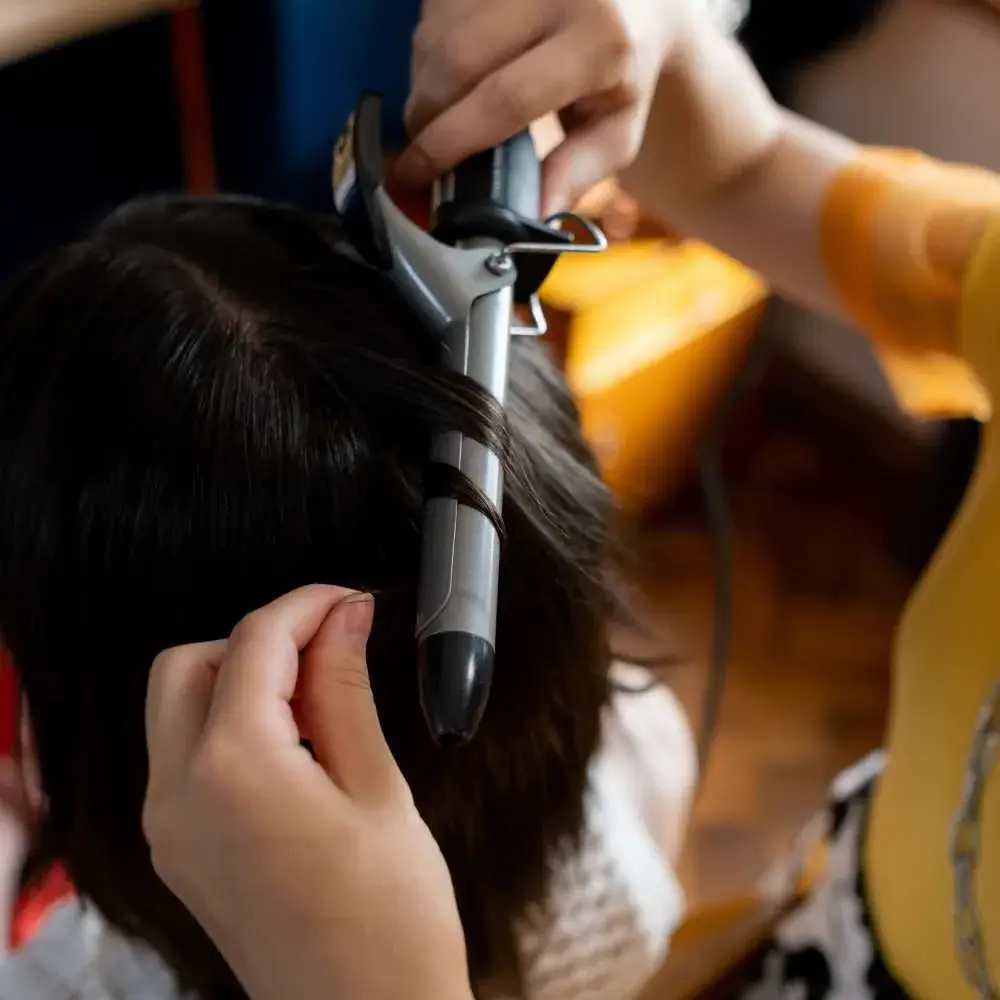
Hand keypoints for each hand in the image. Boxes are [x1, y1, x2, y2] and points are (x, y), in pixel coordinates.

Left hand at [142, 586, 472, 999]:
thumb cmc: (390, 921)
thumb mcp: (377, 786)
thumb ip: (345, 688)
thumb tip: (345, 617)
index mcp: (233, 769)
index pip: (254, 642)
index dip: (307, 604)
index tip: (349, 600)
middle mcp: (179, 795)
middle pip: (189, 664)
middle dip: (258, 639)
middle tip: (332, 646)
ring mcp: (170, 829)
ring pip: (178, 708)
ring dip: (241, 681)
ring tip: (322, 699)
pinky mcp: (181, 852)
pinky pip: (186, 757)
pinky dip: (230, 727)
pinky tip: (296, 742)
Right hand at [396, 0, 695, 212]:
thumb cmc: (621, 69)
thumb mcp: (617, 130)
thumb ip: (577, 173)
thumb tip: (534, 214)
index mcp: (601, 39)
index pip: (507, 98)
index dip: (453, 141)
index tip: (418, 172)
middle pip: (457, 61)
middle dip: (426, 115)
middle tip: (422, 149)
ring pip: (436, 33)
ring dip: (424, 82)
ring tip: (443, 111)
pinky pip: (432, 8)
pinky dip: (429, 47)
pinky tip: (451, 68)